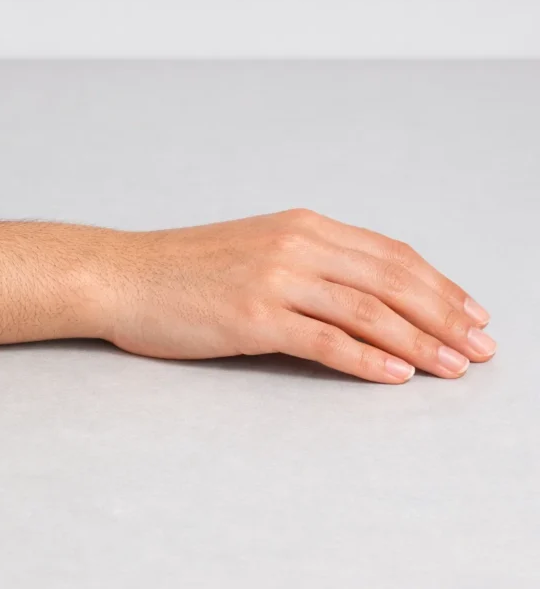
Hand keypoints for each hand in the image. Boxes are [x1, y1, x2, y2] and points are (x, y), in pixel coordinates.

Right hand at [97, 209, 494, 383]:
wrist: (123, 275)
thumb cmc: (181, 269)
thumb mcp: (253, 249)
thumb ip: (306, 263)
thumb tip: (360, 297)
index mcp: (301, 226)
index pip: (390, 255)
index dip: (438, 285)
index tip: (469, 311)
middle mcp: (296, 246)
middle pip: (392, 281)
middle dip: (445, 316)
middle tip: (480, 346)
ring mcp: (274, 280)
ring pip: (368, 311)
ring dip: (420, 342)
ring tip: (453, 366)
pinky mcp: (253, 317)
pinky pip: (326, 341)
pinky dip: (368, 360)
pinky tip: (396, 375)